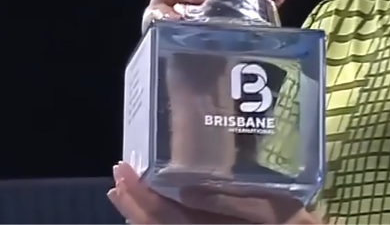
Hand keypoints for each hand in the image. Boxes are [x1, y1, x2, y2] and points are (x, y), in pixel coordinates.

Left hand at [108, 162, 301, 224]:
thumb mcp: (270, 211)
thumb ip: (230, 202)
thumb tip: (186, 188)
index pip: (161, 218)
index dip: (139, 195)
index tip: (124, 169)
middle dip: (133, 202)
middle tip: (119, 173)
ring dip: (140, 212)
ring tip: (125, 190)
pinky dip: (159, 220)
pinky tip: (156, 210)